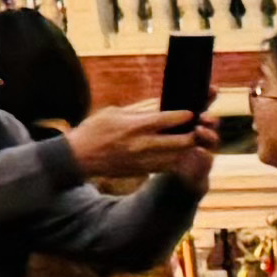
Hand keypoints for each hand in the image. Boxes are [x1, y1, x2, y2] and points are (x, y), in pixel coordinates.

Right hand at [69, 101, 206, 179]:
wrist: (79, 157)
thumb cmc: (94, 130)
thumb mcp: (113, 112)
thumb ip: (139, 110)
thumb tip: (160, 105)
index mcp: (133, 126)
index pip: (166, 120)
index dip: (183, 116)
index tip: (191, 113)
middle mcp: (141, 144)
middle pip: (179, 142)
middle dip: (192, 135)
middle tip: (197, 128)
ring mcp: (143, 160)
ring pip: (177, 157)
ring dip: (187, 149)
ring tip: (191, 140)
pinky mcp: (142, 171)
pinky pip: (167, 167)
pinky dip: (177, 160)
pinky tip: (179, 153)